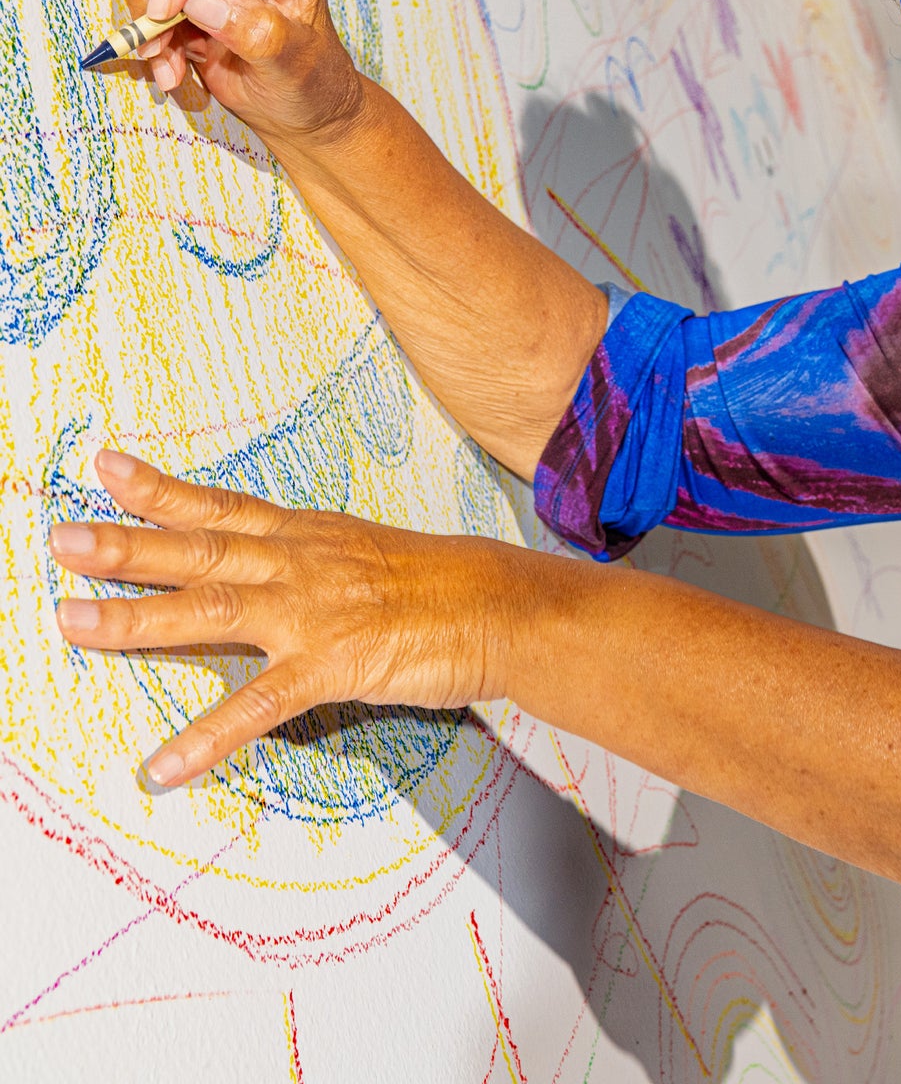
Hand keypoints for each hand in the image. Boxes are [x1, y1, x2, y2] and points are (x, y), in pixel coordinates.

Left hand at [50, 449, 533, 786]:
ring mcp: (315, 612)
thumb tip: (269, 574)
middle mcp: (303, 563)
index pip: (224, 508)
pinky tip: (163, 765)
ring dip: (140, 617)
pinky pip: (259, 705)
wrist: (504, 605)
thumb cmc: (445, 585)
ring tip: (74, 622)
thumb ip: (313, 564)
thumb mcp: (370, 556)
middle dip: (128, 543)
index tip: (108, 467)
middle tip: (64, 538)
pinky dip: (208, 736)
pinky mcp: (335, 665)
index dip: (163, 489)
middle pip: (202, 549)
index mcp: (311, 537)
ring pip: (214, 609)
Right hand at [120, 0, 365, 144]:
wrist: (301, 108)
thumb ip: (254, 31)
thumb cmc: (311, 81)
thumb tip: (199, 1)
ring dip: (147, 17)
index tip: (168, 9)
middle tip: (156, 41)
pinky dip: (147, 33)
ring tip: (169, 65)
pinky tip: (171, 69)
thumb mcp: (292, 63)